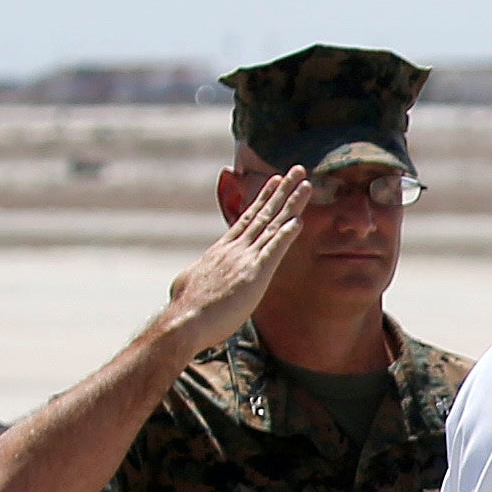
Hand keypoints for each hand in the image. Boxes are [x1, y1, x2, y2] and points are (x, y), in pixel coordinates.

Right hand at [165, 170, 312, 352]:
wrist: (184, 321)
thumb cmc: (186, 309)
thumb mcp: (190, 283)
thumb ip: (198, 274)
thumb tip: (192, 275)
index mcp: (221, 250)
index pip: (247, 219)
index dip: (264, 199)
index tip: (276, 182)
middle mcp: (234, 248)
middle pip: (263, 213)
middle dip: (282, 190)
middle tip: (298, 170)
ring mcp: (243, 258)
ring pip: (272, 225)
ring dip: (292, 204)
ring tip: (307, 184)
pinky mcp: (253, 274)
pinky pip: (273, 250)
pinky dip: (286, 234)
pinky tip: (299, 220)